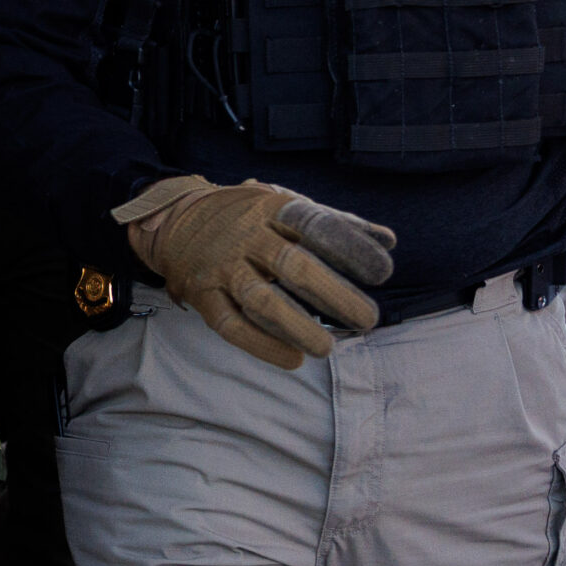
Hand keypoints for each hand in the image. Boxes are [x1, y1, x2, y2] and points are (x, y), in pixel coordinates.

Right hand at [113, 175, 393, 369]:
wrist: (177, 220)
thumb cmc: (249, 218)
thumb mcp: (287, 207)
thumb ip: (337, 224)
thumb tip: (388, 240)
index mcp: (273, 209)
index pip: (316, 226)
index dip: (351, 248)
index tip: (383, 273)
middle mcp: (247, 236)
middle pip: (293, 266)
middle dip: (334, 295)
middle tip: (367, 320)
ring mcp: (222, 267)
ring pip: (261, 301)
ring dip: (297, 327)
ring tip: (328, 348)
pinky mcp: (204, 295)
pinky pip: (231, 325)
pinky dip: (262, 345)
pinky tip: (293, 358)